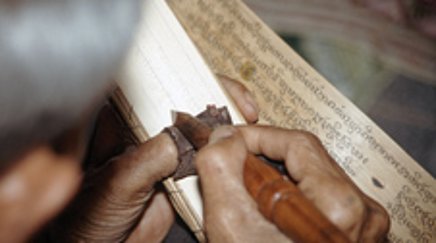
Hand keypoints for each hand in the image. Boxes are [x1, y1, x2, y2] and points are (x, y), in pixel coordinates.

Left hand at [48, 75, 258, 241]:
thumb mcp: (118, 182)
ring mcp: (170, 156)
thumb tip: (186, 137)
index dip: (194, 79)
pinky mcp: (184, 180)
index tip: (217, 86)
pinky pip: (210, 163)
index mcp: (127, 123)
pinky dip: (226, 158)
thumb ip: (150, 158)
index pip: (163, 87)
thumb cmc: (89, 216)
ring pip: (204, 133)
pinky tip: (241, 154)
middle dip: (220, 100)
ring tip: (249, 129)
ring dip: (227, 129)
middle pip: (191, 104)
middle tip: (244, 107)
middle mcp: (151, 134)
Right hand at [195, 125, 389, 241]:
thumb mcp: (230, 225)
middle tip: (232, 163)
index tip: (229, 140)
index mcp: (338, 209)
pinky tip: (267, 209)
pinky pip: (320, 197)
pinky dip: (290, 195)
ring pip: (312, 177)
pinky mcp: (356, 233)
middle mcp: (361, 214)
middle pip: (308, 160)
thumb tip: (223, 136)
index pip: (297, 144)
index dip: (256, 136)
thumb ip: (221, 169)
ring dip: (275, 176)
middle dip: (264, 157)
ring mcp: (363, 226)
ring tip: (245, 191)